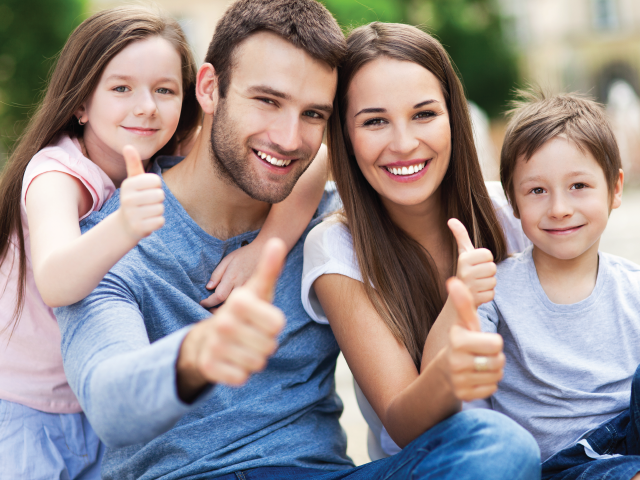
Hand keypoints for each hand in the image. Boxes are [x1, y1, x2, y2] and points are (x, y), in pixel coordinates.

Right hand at [117, 145, 164, 241]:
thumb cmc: (134, 198)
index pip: (156, 181)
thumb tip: (127, 145)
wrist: (125, 224)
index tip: (146, 191)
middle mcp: (128, 199)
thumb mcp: (133, 181)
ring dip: (157, 211)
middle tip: (146, 203)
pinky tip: (147, 222)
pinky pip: (160, 221)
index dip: (155, 186)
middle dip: (157, 200)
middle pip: (160, 195)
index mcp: (128, 185)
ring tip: (146, 212)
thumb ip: (133, 164)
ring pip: (160, 208)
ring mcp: (132, 214)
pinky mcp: (139, 228)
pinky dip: (157, 222)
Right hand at [176, 239, 286, 400]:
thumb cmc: (242, 311)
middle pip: (270, 346)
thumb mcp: (257, 289)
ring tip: (242, 346)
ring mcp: (215, 345)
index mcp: (239, 301)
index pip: (277, 324)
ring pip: (257, 363)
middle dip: (264, 343)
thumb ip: (269, 268)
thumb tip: (277, 242)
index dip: (273, 324)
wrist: (207, 338)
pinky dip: (240, 372)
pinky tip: (232, 360)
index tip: (260, 318)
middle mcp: (224, 322)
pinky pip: (242, 377)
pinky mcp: (210, 367)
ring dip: (254, 358)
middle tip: (251, 334)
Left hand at [200, 240, 261, 309]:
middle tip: (208, 309)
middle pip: (227, 305)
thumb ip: (217, 274)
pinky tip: (232, 308)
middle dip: (215, 310)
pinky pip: (245, 304)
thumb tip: (208, 288)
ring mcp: (250, 291)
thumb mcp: (227, 259)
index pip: (218, 296)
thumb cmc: (244, 255)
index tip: (202, 303)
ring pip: (237, 306)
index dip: (208, 302)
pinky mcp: (258, 293)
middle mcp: (241, 287)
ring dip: (226, 310)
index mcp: (232, 278)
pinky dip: (237, 307)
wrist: (264, 252)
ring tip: (217, 311)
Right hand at [444, 277, 504, 401]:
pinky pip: (491, 389)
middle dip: (494, 357)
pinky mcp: (463, 395)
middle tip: (481, 355)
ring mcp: (459, 380)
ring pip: (496, 376)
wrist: (443, 372)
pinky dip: (487, 384)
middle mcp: (455, 361)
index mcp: (457, 340)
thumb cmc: (460, 342)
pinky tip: (475, 378)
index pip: (496, 343)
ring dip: (492, 371)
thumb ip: (462, 302)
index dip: (492, 342)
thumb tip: (453, 280)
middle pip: (499, 361)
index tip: (478, 341)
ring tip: (478, 366)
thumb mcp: (462, 323)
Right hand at [448, 218, 496, 306]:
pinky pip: (491, 294)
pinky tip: (477, 294)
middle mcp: (465, 272)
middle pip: (492, 268)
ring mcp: (469, 287)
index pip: (488, 254)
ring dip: (487, 284)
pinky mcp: (475, 300)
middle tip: (477, 276)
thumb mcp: (463, 253)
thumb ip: (460, 236)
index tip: (476, 264)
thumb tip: (451, 219)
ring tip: (476, 285)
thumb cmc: (465, 271)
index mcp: (463, 259)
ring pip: (493, 282)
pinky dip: (486, 295)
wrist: (455, 298)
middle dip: (487, 272)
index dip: (485, 259)